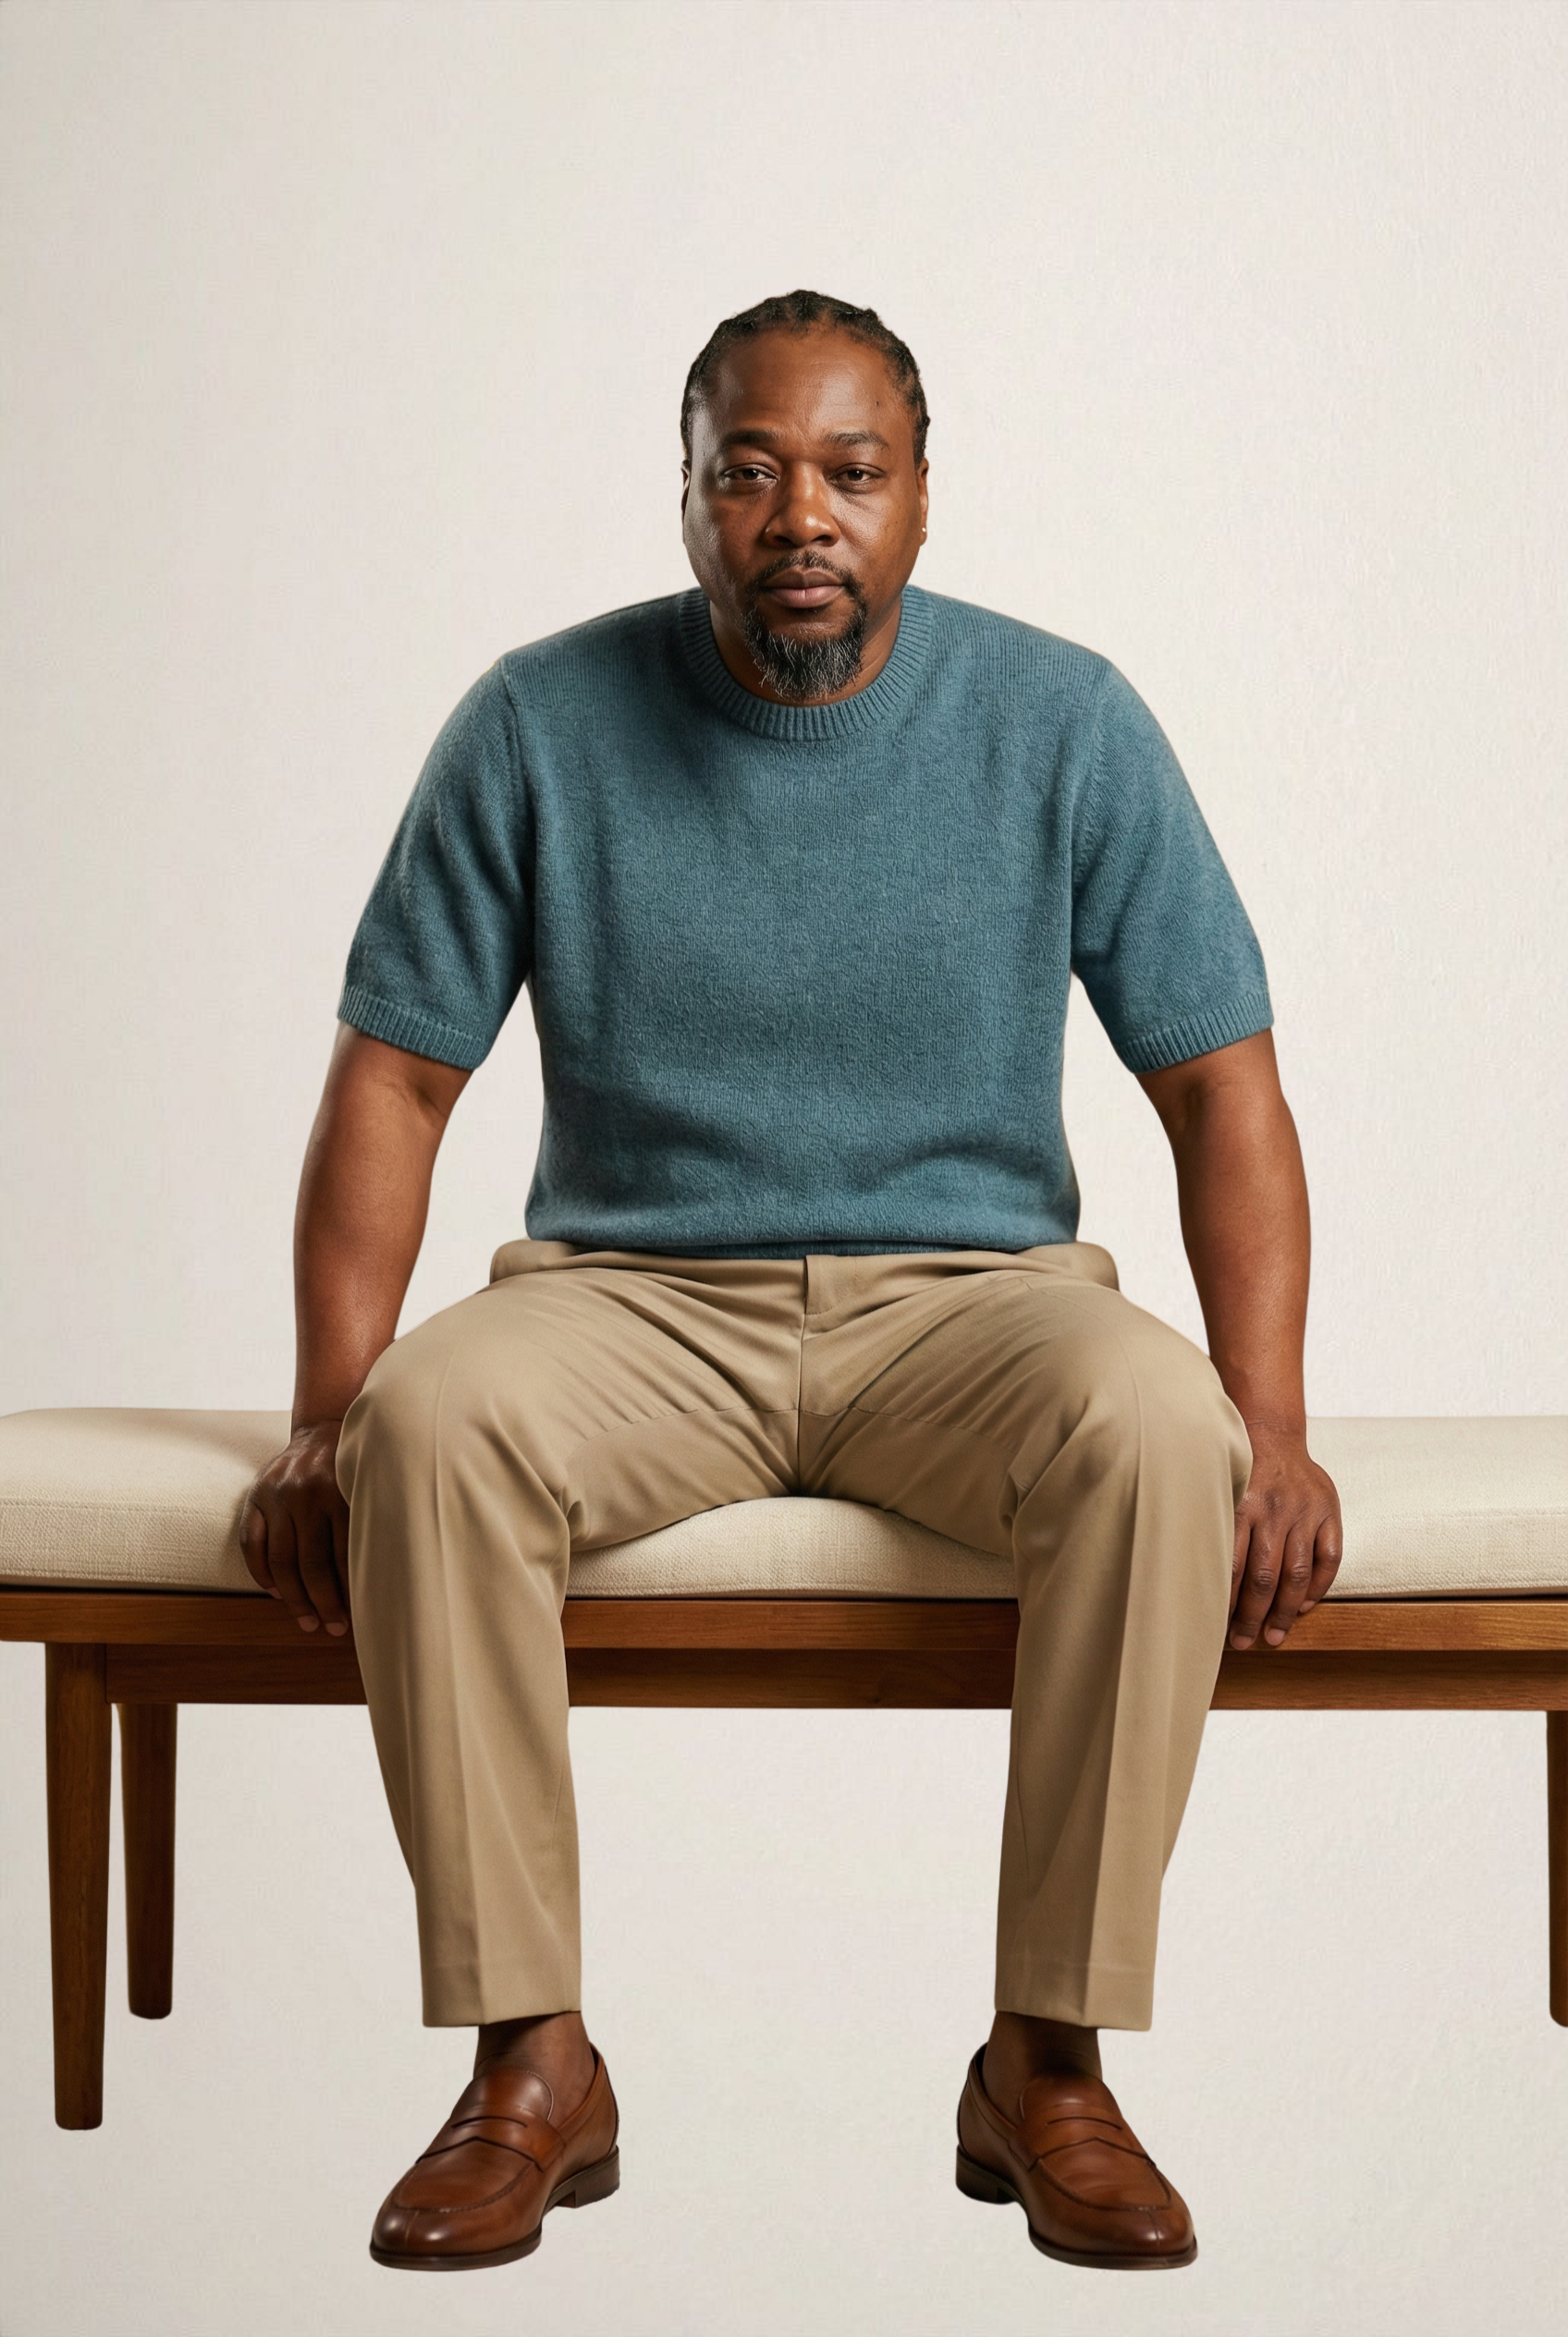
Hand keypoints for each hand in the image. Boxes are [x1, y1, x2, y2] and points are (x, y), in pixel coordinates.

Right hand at [239, 1420, 351, 1635]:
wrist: (325, 1428)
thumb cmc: (355, 1470)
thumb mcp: (369, 1489)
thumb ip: (372, 1525)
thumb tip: (386, 1581)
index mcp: (341, 1494)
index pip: (344, 1554)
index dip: (349, 1591)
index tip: (356, 1618)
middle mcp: (308, 1494)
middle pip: (312, 1563)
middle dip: (323, 1602)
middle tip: (332, 1629)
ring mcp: (278, 1495)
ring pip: (281, 1559)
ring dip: (293, 1597)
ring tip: (307, 1621)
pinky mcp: (256, 1495)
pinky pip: (250, 1543)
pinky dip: (261, 1573)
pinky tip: (276, 1593)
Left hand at [1229, 1423, 1341, 1648]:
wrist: (1270, 1433)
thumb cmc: (1234, 1472)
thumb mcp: (1214, 1492)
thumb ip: (1209, 1528)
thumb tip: (1188, 1580)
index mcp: (1238, 1504)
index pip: (1230, 1566)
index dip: (1225, 1602)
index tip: (1217, 1628)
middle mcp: (1272, 1508)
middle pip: (1264, 1576)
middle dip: (1251, 1616)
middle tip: (1243, 1643)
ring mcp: (1304, 1510)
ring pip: (1297, 1573)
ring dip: (1285, 1611)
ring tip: (1274, 1636)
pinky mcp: (1329, 1510)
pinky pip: (1329, 1558)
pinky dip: (1318, 1586)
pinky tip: (1304, 1606)